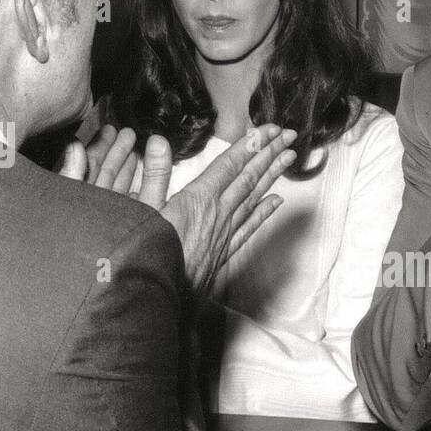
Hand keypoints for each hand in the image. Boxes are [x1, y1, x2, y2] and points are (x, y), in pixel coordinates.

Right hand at [61, 123, 296, 292]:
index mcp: (197, 200)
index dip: (251, 145)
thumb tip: (156, 140)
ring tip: (290, 157)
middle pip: (248, 178)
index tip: (270, 129)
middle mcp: (217, 215)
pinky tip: (276, 201)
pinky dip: (264, 211)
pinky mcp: (223, 252)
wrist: (153, 300)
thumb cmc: (143, 257)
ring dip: (272, 175)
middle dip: (269, 153)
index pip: (230, 165)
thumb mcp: (139, 212)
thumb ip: (153, 174)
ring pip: (253, 198)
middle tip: (290, 134)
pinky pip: (249, 227)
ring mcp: (223, 234)